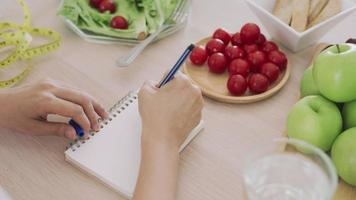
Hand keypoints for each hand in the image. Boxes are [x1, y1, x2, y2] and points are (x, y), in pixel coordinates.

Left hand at [0, 79, 107, 139]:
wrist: (0, 102)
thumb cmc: (13, 116)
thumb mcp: (33, 128)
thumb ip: (56, 130)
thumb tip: (73, 133)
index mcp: (45, 100)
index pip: (74, 110)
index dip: (84, 122)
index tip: (87, 132)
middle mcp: (50, 88)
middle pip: (81, 98)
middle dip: (93, 112)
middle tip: (98, 124)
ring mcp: (52, 82)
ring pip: (80, 91)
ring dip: (92, 103)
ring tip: (102, 113)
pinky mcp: (52, 81)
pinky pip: (73, 88)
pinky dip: (83, 97)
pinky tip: (89, 105)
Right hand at [134, 72, 202, 199]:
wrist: (162, 139)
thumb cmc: (154, 117)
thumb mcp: (144, 92)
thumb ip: (149, 82)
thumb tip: (154, 84)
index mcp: (183, 82)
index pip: (173, 73)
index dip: (164, 81)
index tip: (161, 88)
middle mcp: (195, 91)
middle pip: (182, 85)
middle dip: (173, 90)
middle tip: (163, 101)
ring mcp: (199, 104)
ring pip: (187, 96)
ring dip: (178, 100)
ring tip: (167, 110)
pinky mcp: (199, 116)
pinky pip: (190, 108)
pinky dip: (183, 110)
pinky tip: (173, 117)